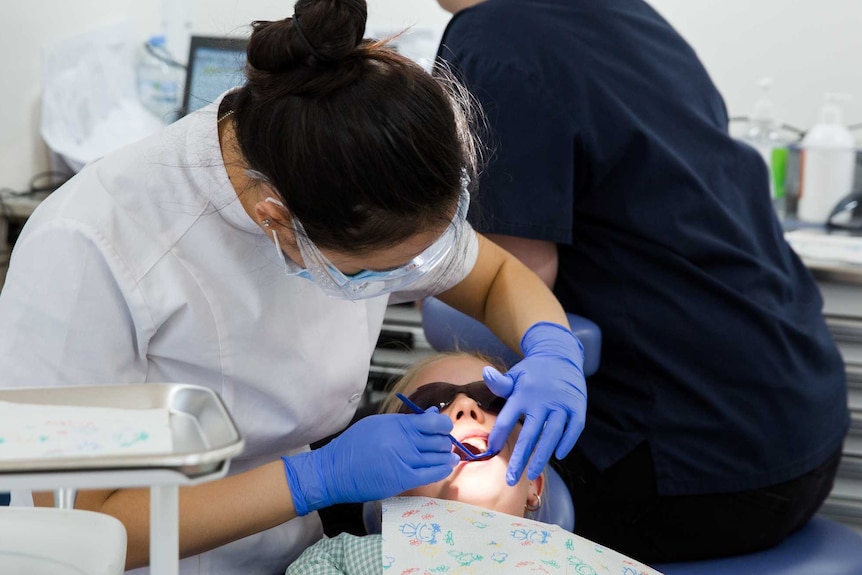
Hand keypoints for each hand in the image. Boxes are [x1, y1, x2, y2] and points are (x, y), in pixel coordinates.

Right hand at [282, 410, 458, 515]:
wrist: (334, 470)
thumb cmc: (354, 446)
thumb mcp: (378, 424)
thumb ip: (405, 421)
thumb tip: (431, 414)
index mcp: (396, 424)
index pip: (432, 422)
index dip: (444, 425)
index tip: (444, 428)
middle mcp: (402, 440)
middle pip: (438, 440)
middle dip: (445, 442)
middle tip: (444, 445)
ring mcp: (403, 459)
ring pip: (437, 457)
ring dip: (446, 456)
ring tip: (450, 456)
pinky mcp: (402, 478)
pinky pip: (431, 473)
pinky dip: (442, 470)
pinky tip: (447, 467)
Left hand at [484, 321, 586, 484]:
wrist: (560, 355)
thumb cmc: (532, 372)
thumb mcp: (514, 375)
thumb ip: (500, 383)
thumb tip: (486, 373)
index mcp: (522, 393)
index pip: (507, 419)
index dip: (498, 437)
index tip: (492, 451)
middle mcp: (542, 400)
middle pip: (530, 434)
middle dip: (520, 458)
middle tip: (510, 479)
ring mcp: (562, 404)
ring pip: (552, 435)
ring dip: (542, 456)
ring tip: (531, 475)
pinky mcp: (577, 407)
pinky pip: (574, 429)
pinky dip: (567, 442)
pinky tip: (558, 456)